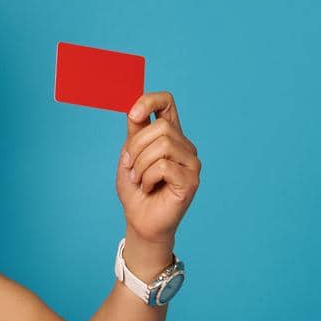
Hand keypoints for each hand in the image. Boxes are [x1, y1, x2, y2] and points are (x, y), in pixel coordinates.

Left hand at [116, 91, 200, 244]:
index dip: (150, 101)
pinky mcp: (191, 180)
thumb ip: (135, 133)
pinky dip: (148, 177)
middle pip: (162, 127)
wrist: (140, 220)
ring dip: (141, 165)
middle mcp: (184, 145)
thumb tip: (135, 110)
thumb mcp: (129, 156)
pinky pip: (164, 166)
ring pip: (163, 145)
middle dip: (136, 147)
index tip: (133, 115)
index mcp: (169, 136)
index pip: (167, 103)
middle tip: (131, 167)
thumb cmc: (135, 190)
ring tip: (139, 180)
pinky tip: (148, 188)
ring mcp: (191, 162)